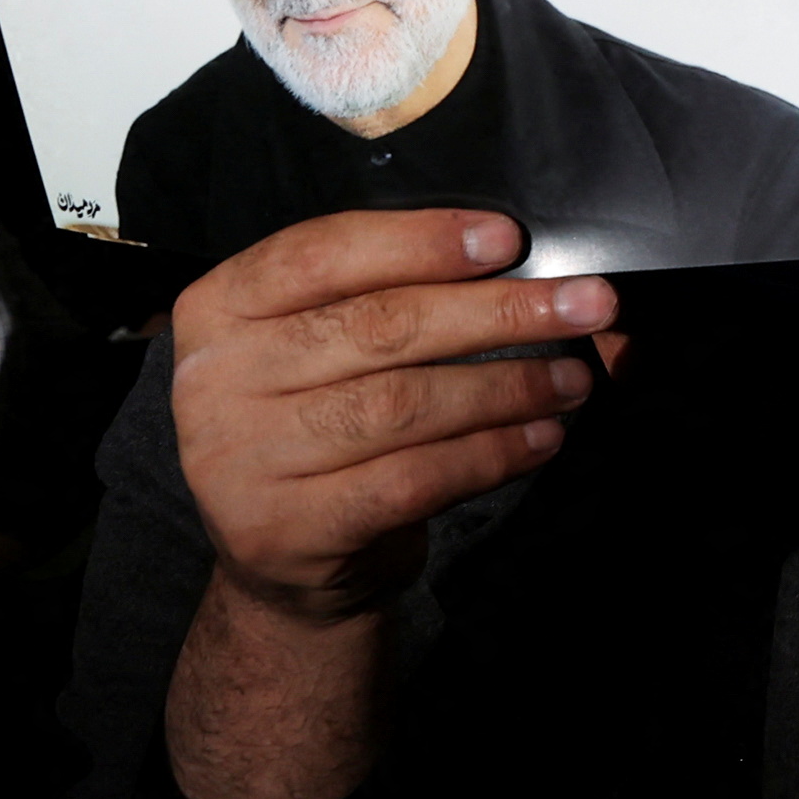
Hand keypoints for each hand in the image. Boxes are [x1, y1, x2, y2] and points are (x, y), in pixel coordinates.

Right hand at [169, 208, 612, 630]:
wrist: (286, 558)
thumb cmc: (324, 424)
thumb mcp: (330, 347)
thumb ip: (399, 293)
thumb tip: (519, 264)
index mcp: (220, 309)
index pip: (321, 253)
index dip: (421, 241)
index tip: (508, 239)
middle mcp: (213, 382)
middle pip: (377, 327)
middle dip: (499, 312)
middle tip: (586, 304)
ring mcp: (240, 462)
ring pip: (401, 404)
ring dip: (507, 387)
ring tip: (573, 378)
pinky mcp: (286, 530)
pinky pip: (412, 479)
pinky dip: (490, 454)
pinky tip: (540, 438)